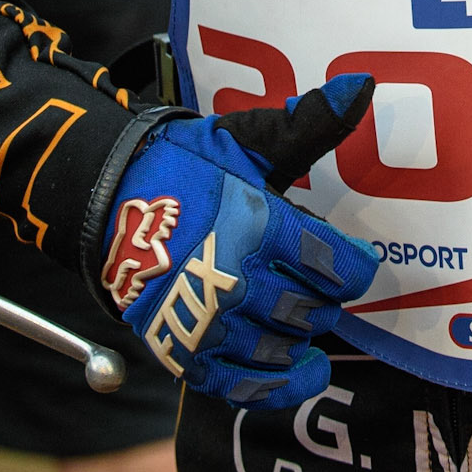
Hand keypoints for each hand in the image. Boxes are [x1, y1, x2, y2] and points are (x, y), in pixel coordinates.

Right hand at [100, 75, 377, 407]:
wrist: (108, 200)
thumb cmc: (186, 167)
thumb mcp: (248, 139)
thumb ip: (310, 123)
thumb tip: (362, 87)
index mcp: (257, 224)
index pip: (335, 265)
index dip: (354, 268)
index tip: (353, 264)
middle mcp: (234, 279)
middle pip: (311, 310)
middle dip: (322, 298)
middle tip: (316, 283)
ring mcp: (207, 322)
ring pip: (282, 347)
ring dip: (300, 335)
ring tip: (301, 316)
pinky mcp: (183, 352)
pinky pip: (243, 385)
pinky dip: (278, 384)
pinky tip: (301, 370)